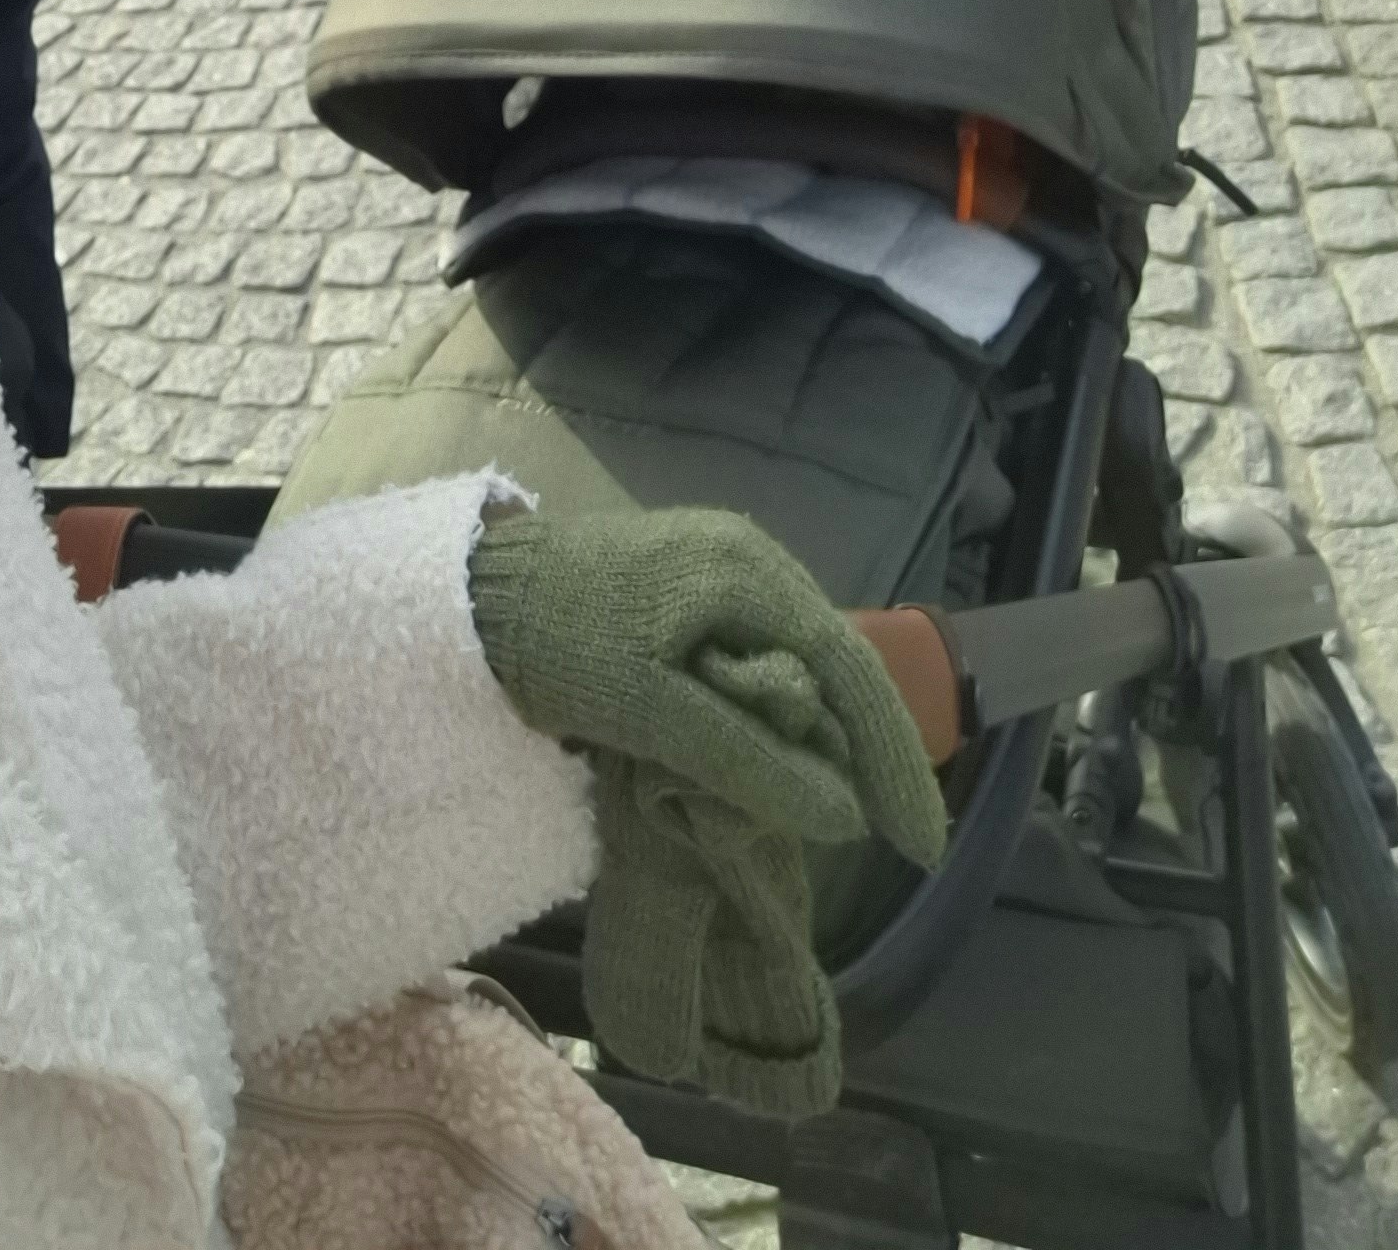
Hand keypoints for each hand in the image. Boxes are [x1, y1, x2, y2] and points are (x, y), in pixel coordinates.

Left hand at [467, 509, 946, 869]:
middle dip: (871, 746)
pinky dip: (787, 708)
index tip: (921, 840)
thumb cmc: (557, 645)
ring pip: (804, 658)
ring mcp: (723, 565)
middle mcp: (751, 557)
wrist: (476, 591)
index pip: (852, 670)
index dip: (892, 758)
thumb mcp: (650, 712)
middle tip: (897, 833)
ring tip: (854, 806)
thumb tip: (843, 815)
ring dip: (830, 730)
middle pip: (839, 661)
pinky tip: (791, 754)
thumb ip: (747, 759)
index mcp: (748, 574)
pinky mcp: (695, 585)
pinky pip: (766, 651)